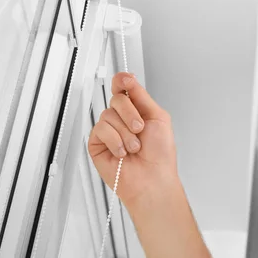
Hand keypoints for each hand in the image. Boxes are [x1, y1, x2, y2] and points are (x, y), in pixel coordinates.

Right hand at [88, 72, 178, 209]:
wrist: (153, 180)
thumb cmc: (160, 155)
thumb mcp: (158, 117)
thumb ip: (141, 95)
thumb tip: (128, 78)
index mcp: (136, 110)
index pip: (123, 87)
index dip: (122, 80)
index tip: (126, 80)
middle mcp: (121, 118)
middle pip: (116, 98)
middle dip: (130, 113)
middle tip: (139, 128)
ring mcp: (108, 131)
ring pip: (108, 114)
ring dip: (125, 132)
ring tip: (133, 146)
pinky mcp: (97, 143)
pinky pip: (100, 129)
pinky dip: (115, 141)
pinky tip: (122, 152)